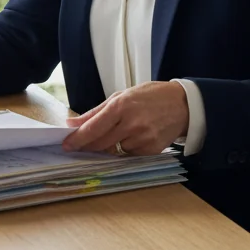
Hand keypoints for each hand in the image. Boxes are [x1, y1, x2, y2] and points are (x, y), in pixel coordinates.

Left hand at [62, 81, 188, 155]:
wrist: (183, 104)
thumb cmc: (150, 96)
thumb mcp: (121, 96)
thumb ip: (96, 112)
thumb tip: (73, 123)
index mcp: (121, 106)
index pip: (93, 128)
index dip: (78, 139)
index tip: (66, 144)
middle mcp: (131, 124)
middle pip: (100, 143)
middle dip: (87, 146)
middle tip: (79, 146)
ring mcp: (142, 139)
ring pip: (115, 150)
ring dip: (110, 146)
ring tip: (121, 131)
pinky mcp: (152, 150)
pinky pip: (129, 154)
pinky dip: (126, 148)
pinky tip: (134, 137)